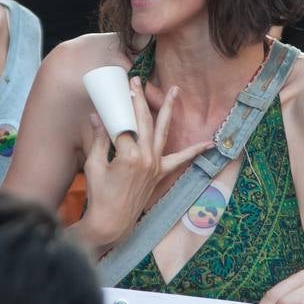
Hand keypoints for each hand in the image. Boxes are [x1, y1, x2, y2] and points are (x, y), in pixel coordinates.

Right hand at [78, 79, 212, 251]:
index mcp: (127, 155)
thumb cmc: (99, 196)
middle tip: (136, 81)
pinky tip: (210, 143)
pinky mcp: (160, 174)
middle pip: (143, 121)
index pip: (123, 124)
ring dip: (169, 110)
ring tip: (175, 91)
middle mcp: (146, 158)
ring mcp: (156, 166)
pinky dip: (195, 151)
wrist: (111, 223)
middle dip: (139, 99)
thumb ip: (98, 139)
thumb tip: (96, 116)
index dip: (120, 106)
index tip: (119, 89)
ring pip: (162, 131)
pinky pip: (180, 160)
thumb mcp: (94, 165)